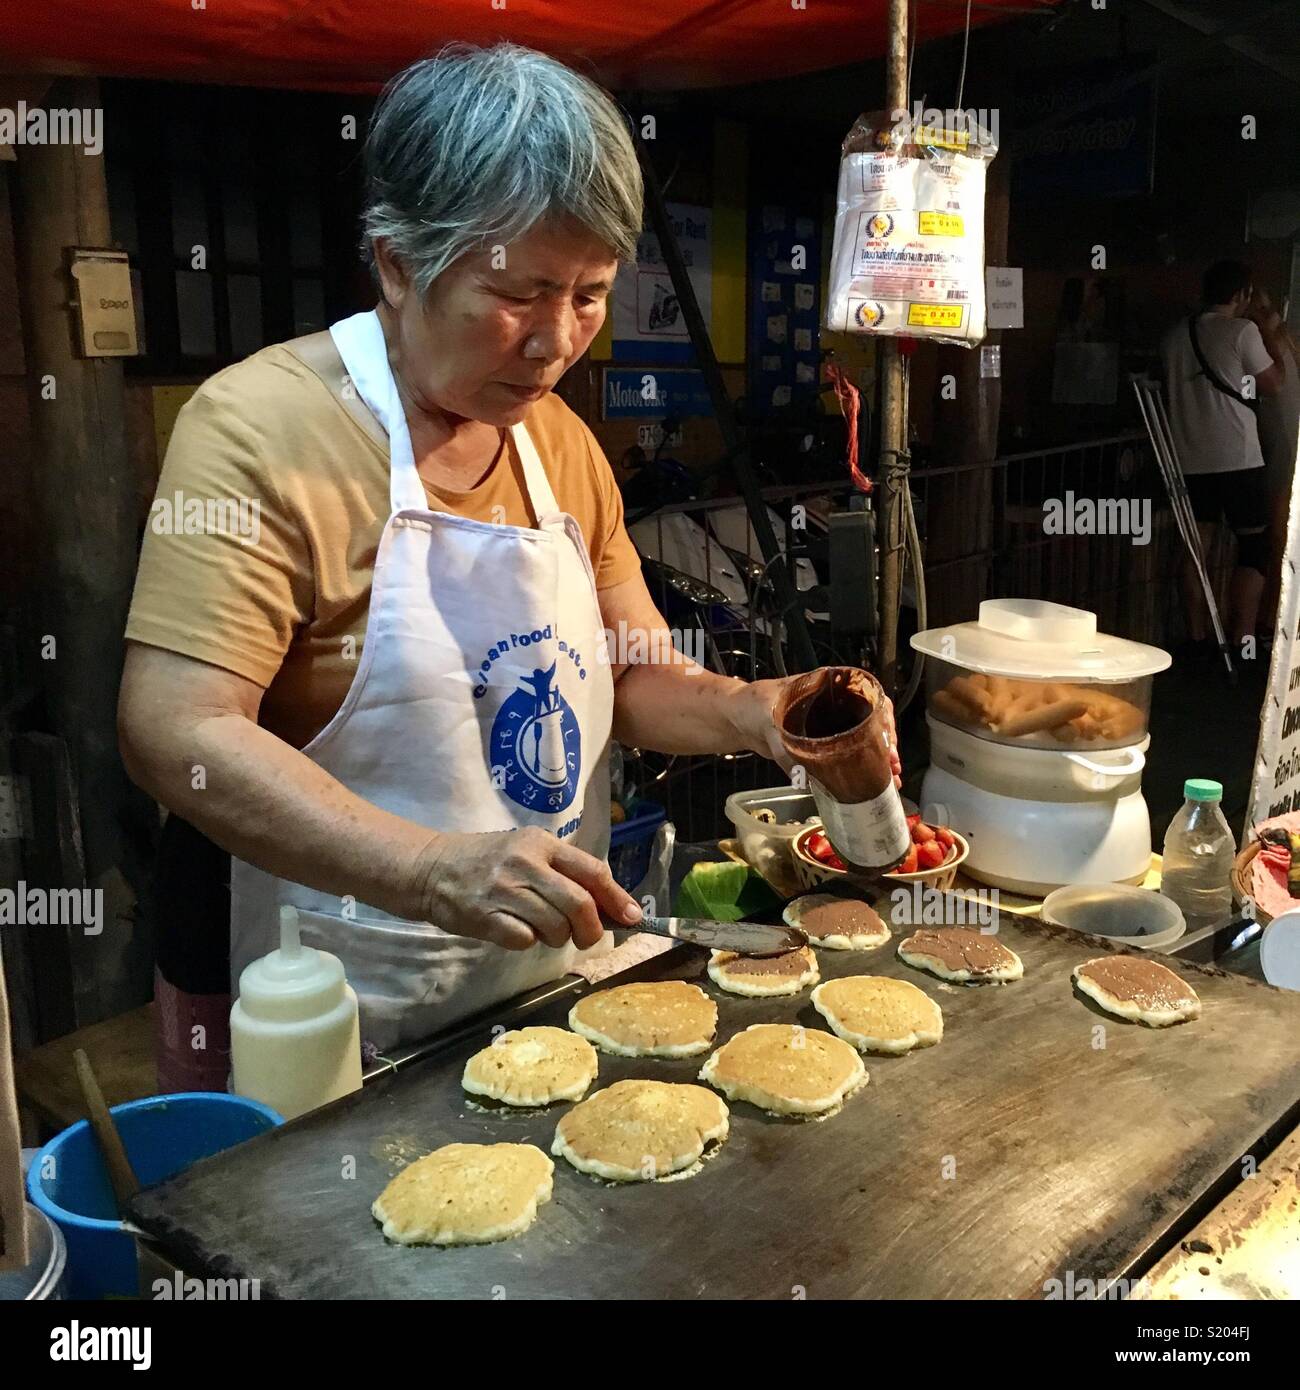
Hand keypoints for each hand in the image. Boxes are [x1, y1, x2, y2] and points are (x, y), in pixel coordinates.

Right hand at [416, 827, 642, 950]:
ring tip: (543, 930)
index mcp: (542, 844)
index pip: (592, 871)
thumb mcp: (526, 853)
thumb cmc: (487, 862)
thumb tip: (609, 907)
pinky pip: (525, 940)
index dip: (617, 898)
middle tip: (587, 938)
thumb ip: (563, 874)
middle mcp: (526, 863)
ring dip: (558, 938)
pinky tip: (516, 931)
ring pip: (555, 926)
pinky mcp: (485, 916)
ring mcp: (504, 889)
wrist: (431, 868)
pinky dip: (528, 942)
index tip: (633, 918)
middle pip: (579, 904)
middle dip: (592, 929)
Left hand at [729, 676, 902, 787]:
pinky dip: (860, 766)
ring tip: (888, 780)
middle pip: (873, 720)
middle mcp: (836, 702)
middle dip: (886, 744)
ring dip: (878, 758)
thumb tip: (803, 776)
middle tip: (891, 768)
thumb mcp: (768, 718)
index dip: (883, 719)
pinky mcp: (824, 741)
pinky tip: (869, 783)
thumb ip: (784, 746)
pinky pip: (848, 752)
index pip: (868, 696)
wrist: (737, 718)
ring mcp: (831, 722)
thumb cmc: (753, 705)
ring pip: (864, 737)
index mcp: (829, 685)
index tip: (887, 742)